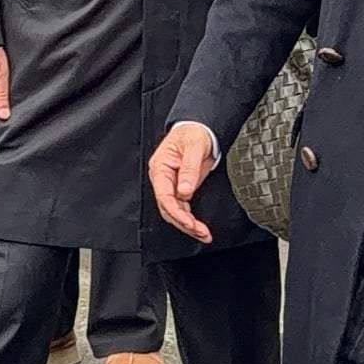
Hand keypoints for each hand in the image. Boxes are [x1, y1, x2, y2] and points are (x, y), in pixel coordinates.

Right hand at [148, 123, 215, 243]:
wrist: (200, 128)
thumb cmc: (194, 133)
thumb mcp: (194, 147)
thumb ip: (189, 169)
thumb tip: (184, 190)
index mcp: (160, 167)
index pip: (164, 195)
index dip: (176, 212)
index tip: (189, 223)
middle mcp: (163, 178)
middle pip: (168, 208)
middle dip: (184, 223)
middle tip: (201, 232)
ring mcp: (171, 184)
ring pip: (174, 211)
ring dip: (188, 225)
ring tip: (203, 234)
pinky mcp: (181, 188)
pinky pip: (182, 208)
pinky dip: (190, 219)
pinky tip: (199, 228)